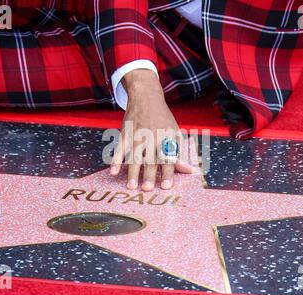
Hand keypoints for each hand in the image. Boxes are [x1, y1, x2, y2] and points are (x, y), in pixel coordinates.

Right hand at [110, 69, 196, 190]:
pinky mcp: (125, 134)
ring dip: (132, 172)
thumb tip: (189, 170)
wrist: (146, 98)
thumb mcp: (175, 133)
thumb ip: (180, 152)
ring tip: (131, 186)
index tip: (166, 186)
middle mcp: (152, 138)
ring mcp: (137, 136)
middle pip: (150, 159)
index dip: (167, 173)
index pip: (168, 158)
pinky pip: (119, 149)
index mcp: (166, 139)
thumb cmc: (163, 119)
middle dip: (148, 174)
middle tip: (146, 189)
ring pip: (134, 156)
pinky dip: (116, 160)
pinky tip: (113, 171)